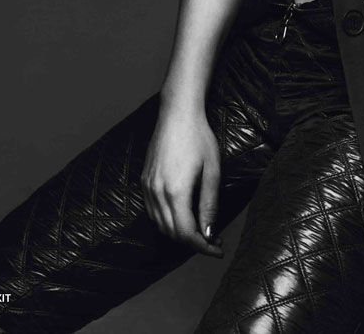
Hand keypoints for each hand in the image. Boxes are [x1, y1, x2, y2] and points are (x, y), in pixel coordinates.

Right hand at [140, 104, 224, 257]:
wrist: (177, 113)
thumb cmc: (199, 137)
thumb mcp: (212, 170)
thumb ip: (209, 204)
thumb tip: (208, 233)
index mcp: (175, 192)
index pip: (186, 233)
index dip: (203, 247)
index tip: (218, 250)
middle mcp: (157, 192)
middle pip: (172, 233)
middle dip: (193, 242)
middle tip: (213, 241)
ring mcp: (148, 187)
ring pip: (160, 224)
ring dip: (179, 233)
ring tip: (200, 230)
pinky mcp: (144, 180)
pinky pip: (152, 211)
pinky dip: (166, 221)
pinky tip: (182, 215)